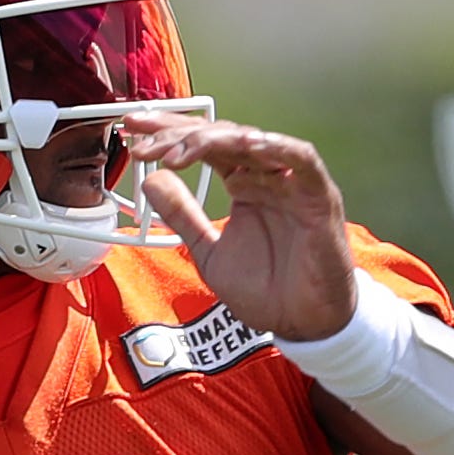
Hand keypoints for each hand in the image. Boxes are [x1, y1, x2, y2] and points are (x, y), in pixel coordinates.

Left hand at [129, 111, 358, 340]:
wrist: (301, 324)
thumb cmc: (266, 290)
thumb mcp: (208, 251)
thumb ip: (183, 216)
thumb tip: (152, 181)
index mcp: (244, 185)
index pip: (205, 146)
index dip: (170, 133)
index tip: (134, 130)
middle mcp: (266, 177)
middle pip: (223, 136)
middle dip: (180, 134)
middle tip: (145, 142)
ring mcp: (292, 184)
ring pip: (254, 142)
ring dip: (215, 141)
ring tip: (179, 152)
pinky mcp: (319, 197)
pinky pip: (302, 161)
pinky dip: (276, 148)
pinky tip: (246, 145)